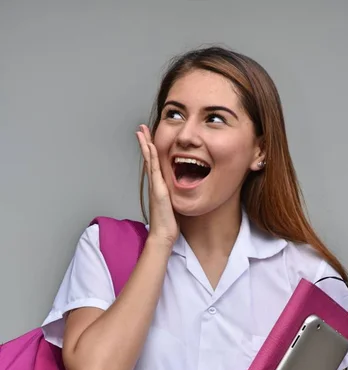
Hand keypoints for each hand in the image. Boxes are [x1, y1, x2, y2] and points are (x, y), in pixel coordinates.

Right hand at [136, 124, 178, 247]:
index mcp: (158, 186)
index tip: (147, 138)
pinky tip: (150, 146)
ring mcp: (155, 185)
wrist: (163, 234)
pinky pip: (155, 169)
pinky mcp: (158, 189)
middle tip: (140, 128)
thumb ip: (174, 196)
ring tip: (141, 131)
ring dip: (145, 145)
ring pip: (149, 160)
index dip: (150, 150)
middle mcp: (155, 184)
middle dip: (144, 143)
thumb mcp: (173, 205)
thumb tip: (179, 193)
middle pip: (148, 158)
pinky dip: (152, 157)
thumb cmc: (168, 223)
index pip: (153, 164)